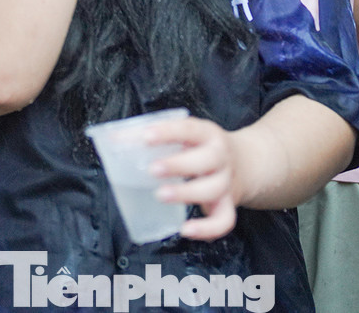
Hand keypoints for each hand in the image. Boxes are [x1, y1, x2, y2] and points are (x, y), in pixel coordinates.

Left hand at [146, 116, 241, 240]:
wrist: (247, 163)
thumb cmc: (201, 148)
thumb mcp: (185, 135)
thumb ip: (152, 136)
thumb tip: (111, 140)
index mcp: (207, 134)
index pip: (190, 129)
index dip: (168, 132)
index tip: (146, 136)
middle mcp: (221, 157)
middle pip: (207, 159)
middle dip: (179, 165)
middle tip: (152, 169)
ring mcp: (226, 182)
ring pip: (213, 189)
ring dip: (187, 194)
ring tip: (161, 195)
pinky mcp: (228, 205)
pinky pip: (224, 220)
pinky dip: (207, 229)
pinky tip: (186, 229)